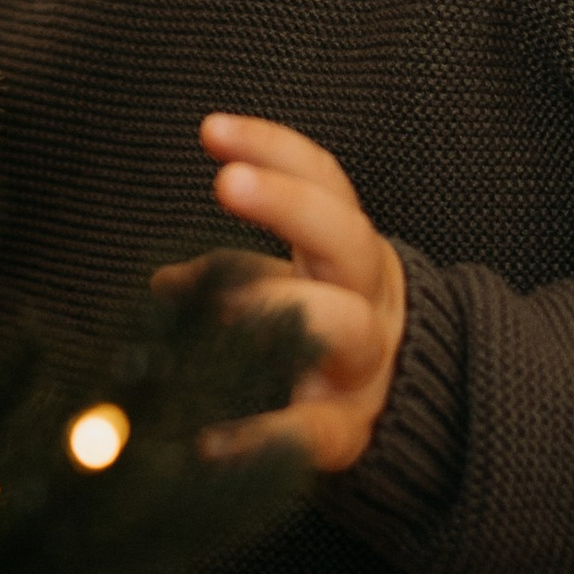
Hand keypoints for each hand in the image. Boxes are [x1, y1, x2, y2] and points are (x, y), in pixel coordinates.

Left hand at [152, 113, 407, 471]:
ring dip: (280, 304)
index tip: (213, 130)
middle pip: (346, 239)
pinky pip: (313, 432)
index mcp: (351, 252)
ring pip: (343, 325)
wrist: (410, 413)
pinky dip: (264, 437)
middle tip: (227, 183)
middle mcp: (368, 299)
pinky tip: (211, 444)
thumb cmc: (333, 332)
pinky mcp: (350, 434)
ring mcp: (364, 367)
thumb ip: (235, 276)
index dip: (275, 150)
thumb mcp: (294, 288)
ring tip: (221, 304)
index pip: (325, 183)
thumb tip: (164, 283)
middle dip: (289, 205)